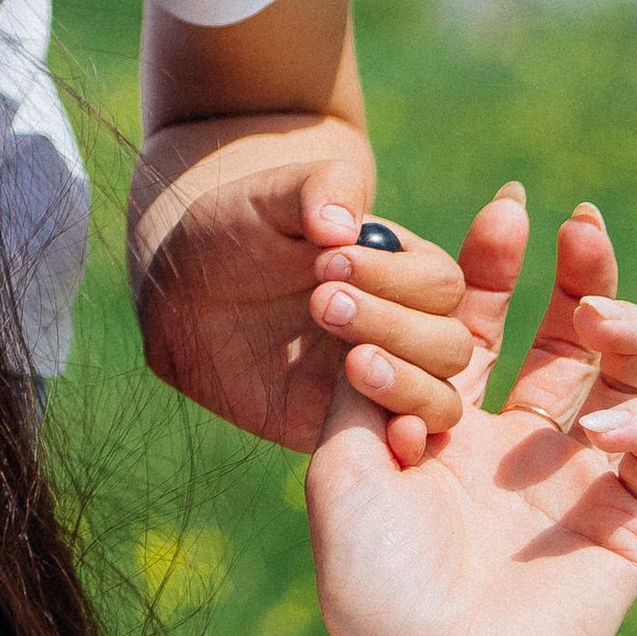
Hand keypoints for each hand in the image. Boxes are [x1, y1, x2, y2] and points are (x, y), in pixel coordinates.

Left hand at [132, 119, 479, 460]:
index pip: (439, 283)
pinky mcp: (353, 425)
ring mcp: (384, 380)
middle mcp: (407, 327)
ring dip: (404, 380)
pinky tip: (388, 429)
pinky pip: (401, 446)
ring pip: (439, 397)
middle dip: (393, 323)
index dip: (394, 277)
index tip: (326, 261)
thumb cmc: (239, 231)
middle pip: (450, 342)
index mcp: (403, 270)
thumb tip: (345, 225)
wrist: (185, 292)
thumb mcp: (273, 195)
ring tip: (350, 361)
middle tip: (320, 302)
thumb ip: (319, 189)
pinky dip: (406, 438)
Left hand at [307, 196, 636, 635]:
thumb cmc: (372, 576)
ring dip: (625, 329)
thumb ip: (364, 370)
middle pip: (566, 334)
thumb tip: (367, 281)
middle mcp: (519, 442)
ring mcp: (578, 479)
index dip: (496, 263)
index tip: (503, 207)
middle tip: (578, 223)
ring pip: (628, 379)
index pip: (484, 321)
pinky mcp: (629, 523)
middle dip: (578, 271)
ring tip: (599, 308)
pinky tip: (599, 430)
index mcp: (453, 422)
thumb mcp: (343, 457)